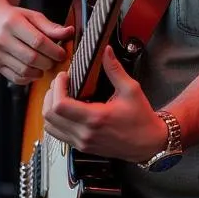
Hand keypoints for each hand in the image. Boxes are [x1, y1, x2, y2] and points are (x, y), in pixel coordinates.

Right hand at [0, 6, 72, 85]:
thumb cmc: (15, 18)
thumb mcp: (33, 16)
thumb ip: (51, 27)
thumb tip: (69, 32)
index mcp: (12, 23)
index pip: (38, 41)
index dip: (54, 50)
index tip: (62, 53)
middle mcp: (2, 39)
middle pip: (32, 58)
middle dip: (49, 62)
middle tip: (55, 60)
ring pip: (25, 71)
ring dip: (40, 71)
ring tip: (45, 64)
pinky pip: (17, 78)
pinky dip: (30, 77)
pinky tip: (35, 70)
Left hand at [42, 46, 166, 161]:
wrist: (149, 143)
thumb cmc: (141, 118)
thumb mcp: (131, 90)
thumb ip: (115, 69)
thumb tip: (106, 51)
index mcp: (95, 118)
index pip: (60, 105)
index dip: (57, 87)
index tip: (64, 76)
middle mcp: (85, 133)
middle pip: (49, 115)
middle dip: (51, 94)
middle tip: (61, 83)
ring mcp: (81, 142)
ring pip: (50, 126)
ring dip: (50, 108)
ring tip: (60, 95)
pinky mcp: (81, 147)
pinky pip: (57, 134)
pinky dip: (55, 120)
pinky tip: (65, 109)